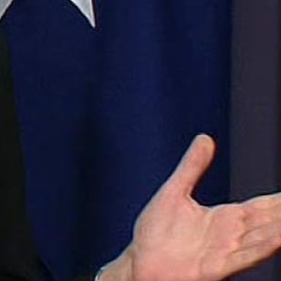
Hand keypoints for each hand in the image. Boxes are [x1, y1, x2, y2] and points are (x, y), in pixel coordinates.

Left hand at [102, 134, 280, 280]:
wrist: (139, 262)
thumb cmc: (156, 233)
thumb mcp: (175, 191)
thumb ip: (192, 167)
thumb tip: (205, 138)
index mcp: (225, 218)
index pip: (262, 207)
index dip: (280, 201)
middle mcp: (231, 236)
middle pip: (269, 222)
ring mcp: (226, 252)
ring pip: (263, 239)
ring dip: (280, 229)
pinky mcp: (216, 267)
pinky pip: (244, 257)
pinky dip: (262, 248)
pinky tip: (278, 238)